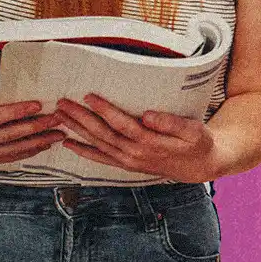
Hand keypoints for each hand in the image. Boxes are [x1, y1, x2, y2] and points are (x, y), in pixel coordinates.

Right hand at [0, 84, 62, 165]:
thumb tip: (0, 80)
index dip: (14, 112)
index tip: (36, 104)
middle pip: (5, 137)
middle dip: (34, 128)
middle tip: (57, 119)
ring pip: (8, 151)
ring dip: (36, 143)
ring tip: (58, 134)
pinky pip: (4, 158)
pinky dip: (25, 153)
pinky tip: (43, 146)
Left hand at [54, 94, 219, 182]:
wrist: (199, 165)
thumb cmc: (197, 143)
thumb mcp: (193, 131)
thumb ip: (171, 123)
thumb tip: (148, 115)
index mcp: (151, 143)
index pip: (122, 124)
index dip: (105, 110)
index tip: (89, 95)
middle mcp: (135, 154)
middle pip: (103, 134)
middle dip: (81, 118)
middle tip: (63, 103)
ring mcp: (129, 161)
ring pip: (98, 145)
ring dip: (77, 131)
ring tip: (60, 116)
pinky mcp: (127, 164)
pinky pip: (101, 159)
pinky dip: (83, 152)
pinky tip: (69, 144)